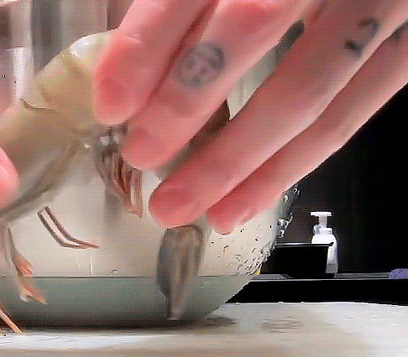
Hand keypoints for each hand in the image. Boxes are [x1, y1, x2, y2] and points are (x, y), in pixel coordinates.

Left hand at [93, 0, 407, 232]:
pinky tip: (238, 205)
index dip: (147, 44)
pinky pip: (345, 117)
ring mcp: (377, 6)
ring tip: (176, 205)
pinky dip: (287, 169)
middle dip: (183, 102)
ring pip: (302, 91)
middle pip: (248, 29)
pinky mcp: (407, 51)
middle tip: (139, 154)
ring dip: (231, 160)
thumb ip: (187, 8)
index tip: (109, 102)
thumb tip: (131, 78)